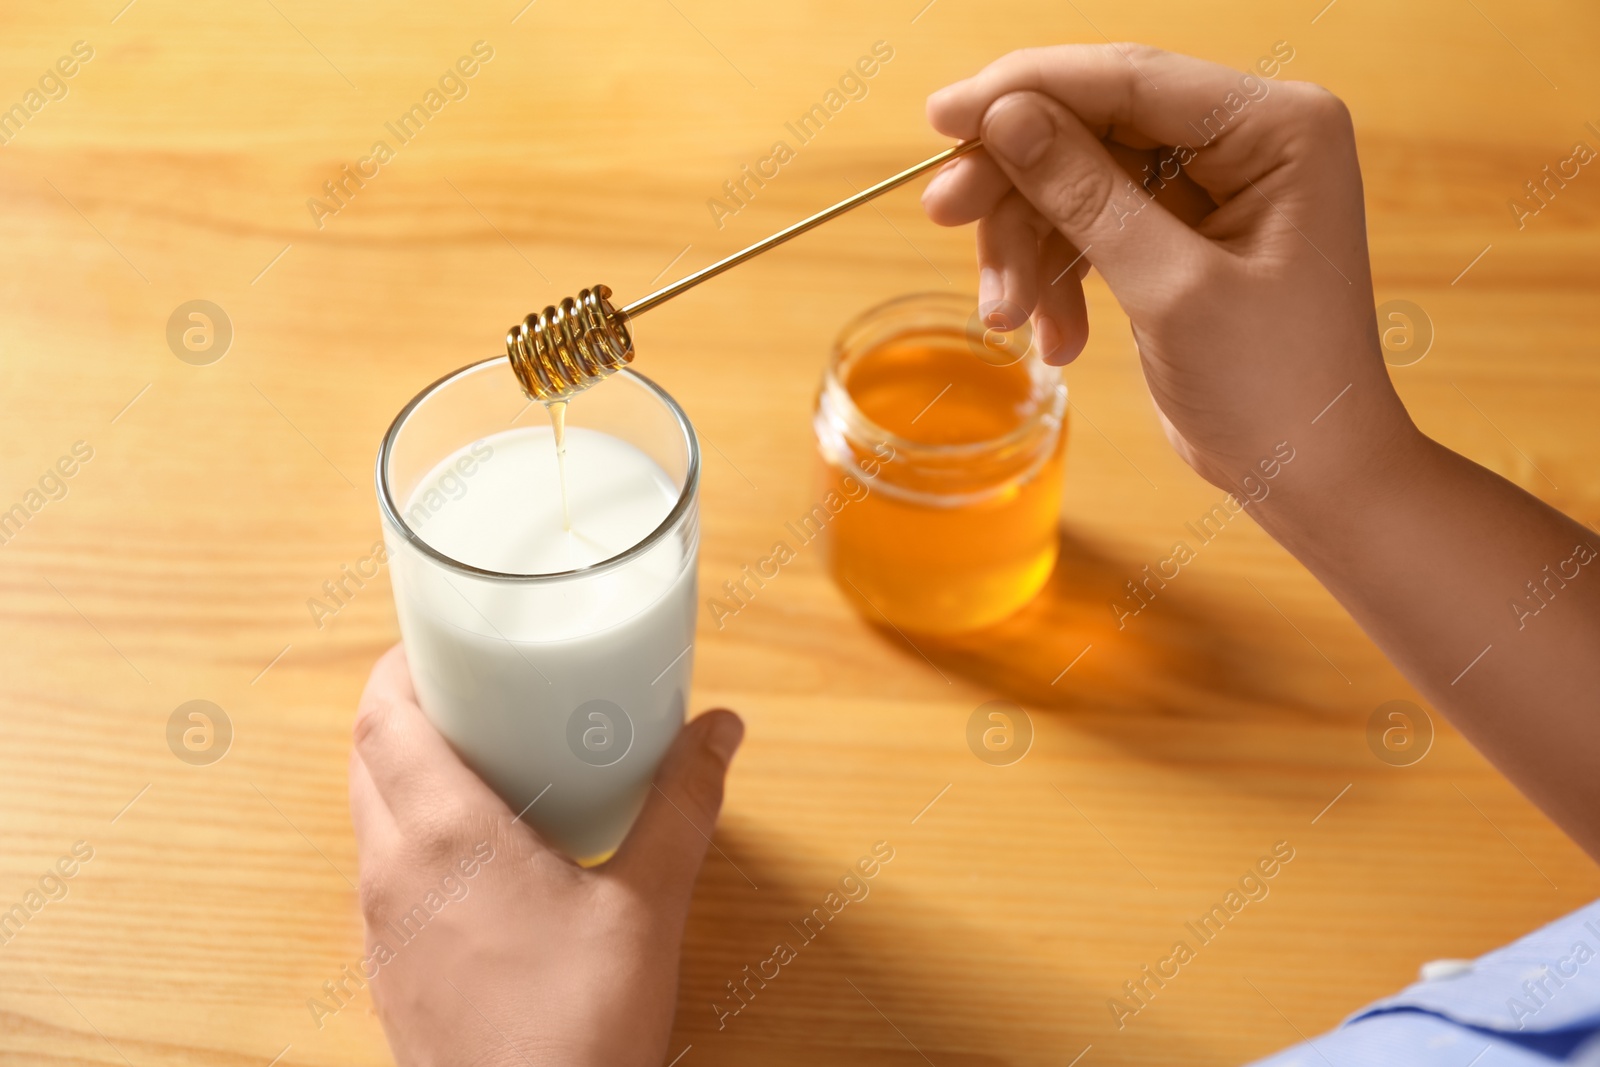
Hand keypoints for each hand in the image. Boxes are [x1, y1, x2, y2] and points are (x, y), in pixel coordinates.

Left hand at [348, 644, 743, 1066]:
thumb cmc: (579, 1028)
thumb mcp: (648, 906)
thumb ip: (682, 806)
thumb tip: (721, 730)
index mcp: (443, 836)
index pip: (381, 718)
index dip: (398, 666)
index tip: (436, 638)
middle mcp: (391, 873)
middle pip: (365, 757)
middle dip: (405, 709)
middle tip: (469, 686)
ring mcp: (379, 928)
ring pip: (366, 817)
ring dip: (403, 772)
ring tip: (478, 759)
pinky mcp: (387, 971)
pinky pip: (379, 873)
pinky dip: (407, 833)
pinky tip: (479, 856)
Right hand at [921, 44, 1417, 499]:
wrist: (1308, 474)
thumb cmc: (1275, 388)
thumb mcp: (1172, 290)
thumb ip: (1086, 195)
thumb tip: (1006, 118)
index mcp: (1277, 128)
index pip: (1130, 79)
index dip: (1026, 90)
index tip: (943, 116)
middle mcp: (1246, 140)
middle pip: (1091, 125)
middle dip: (1017, 182)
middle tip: (943, 214)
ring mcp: (1211, 187)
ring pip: (1076, 179)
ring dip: (1029, 246)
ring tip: (1005, 316)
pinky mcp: (1178, 234)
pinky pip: (1089, 226)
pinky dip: (1057, 277)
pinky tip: (1056, 339)